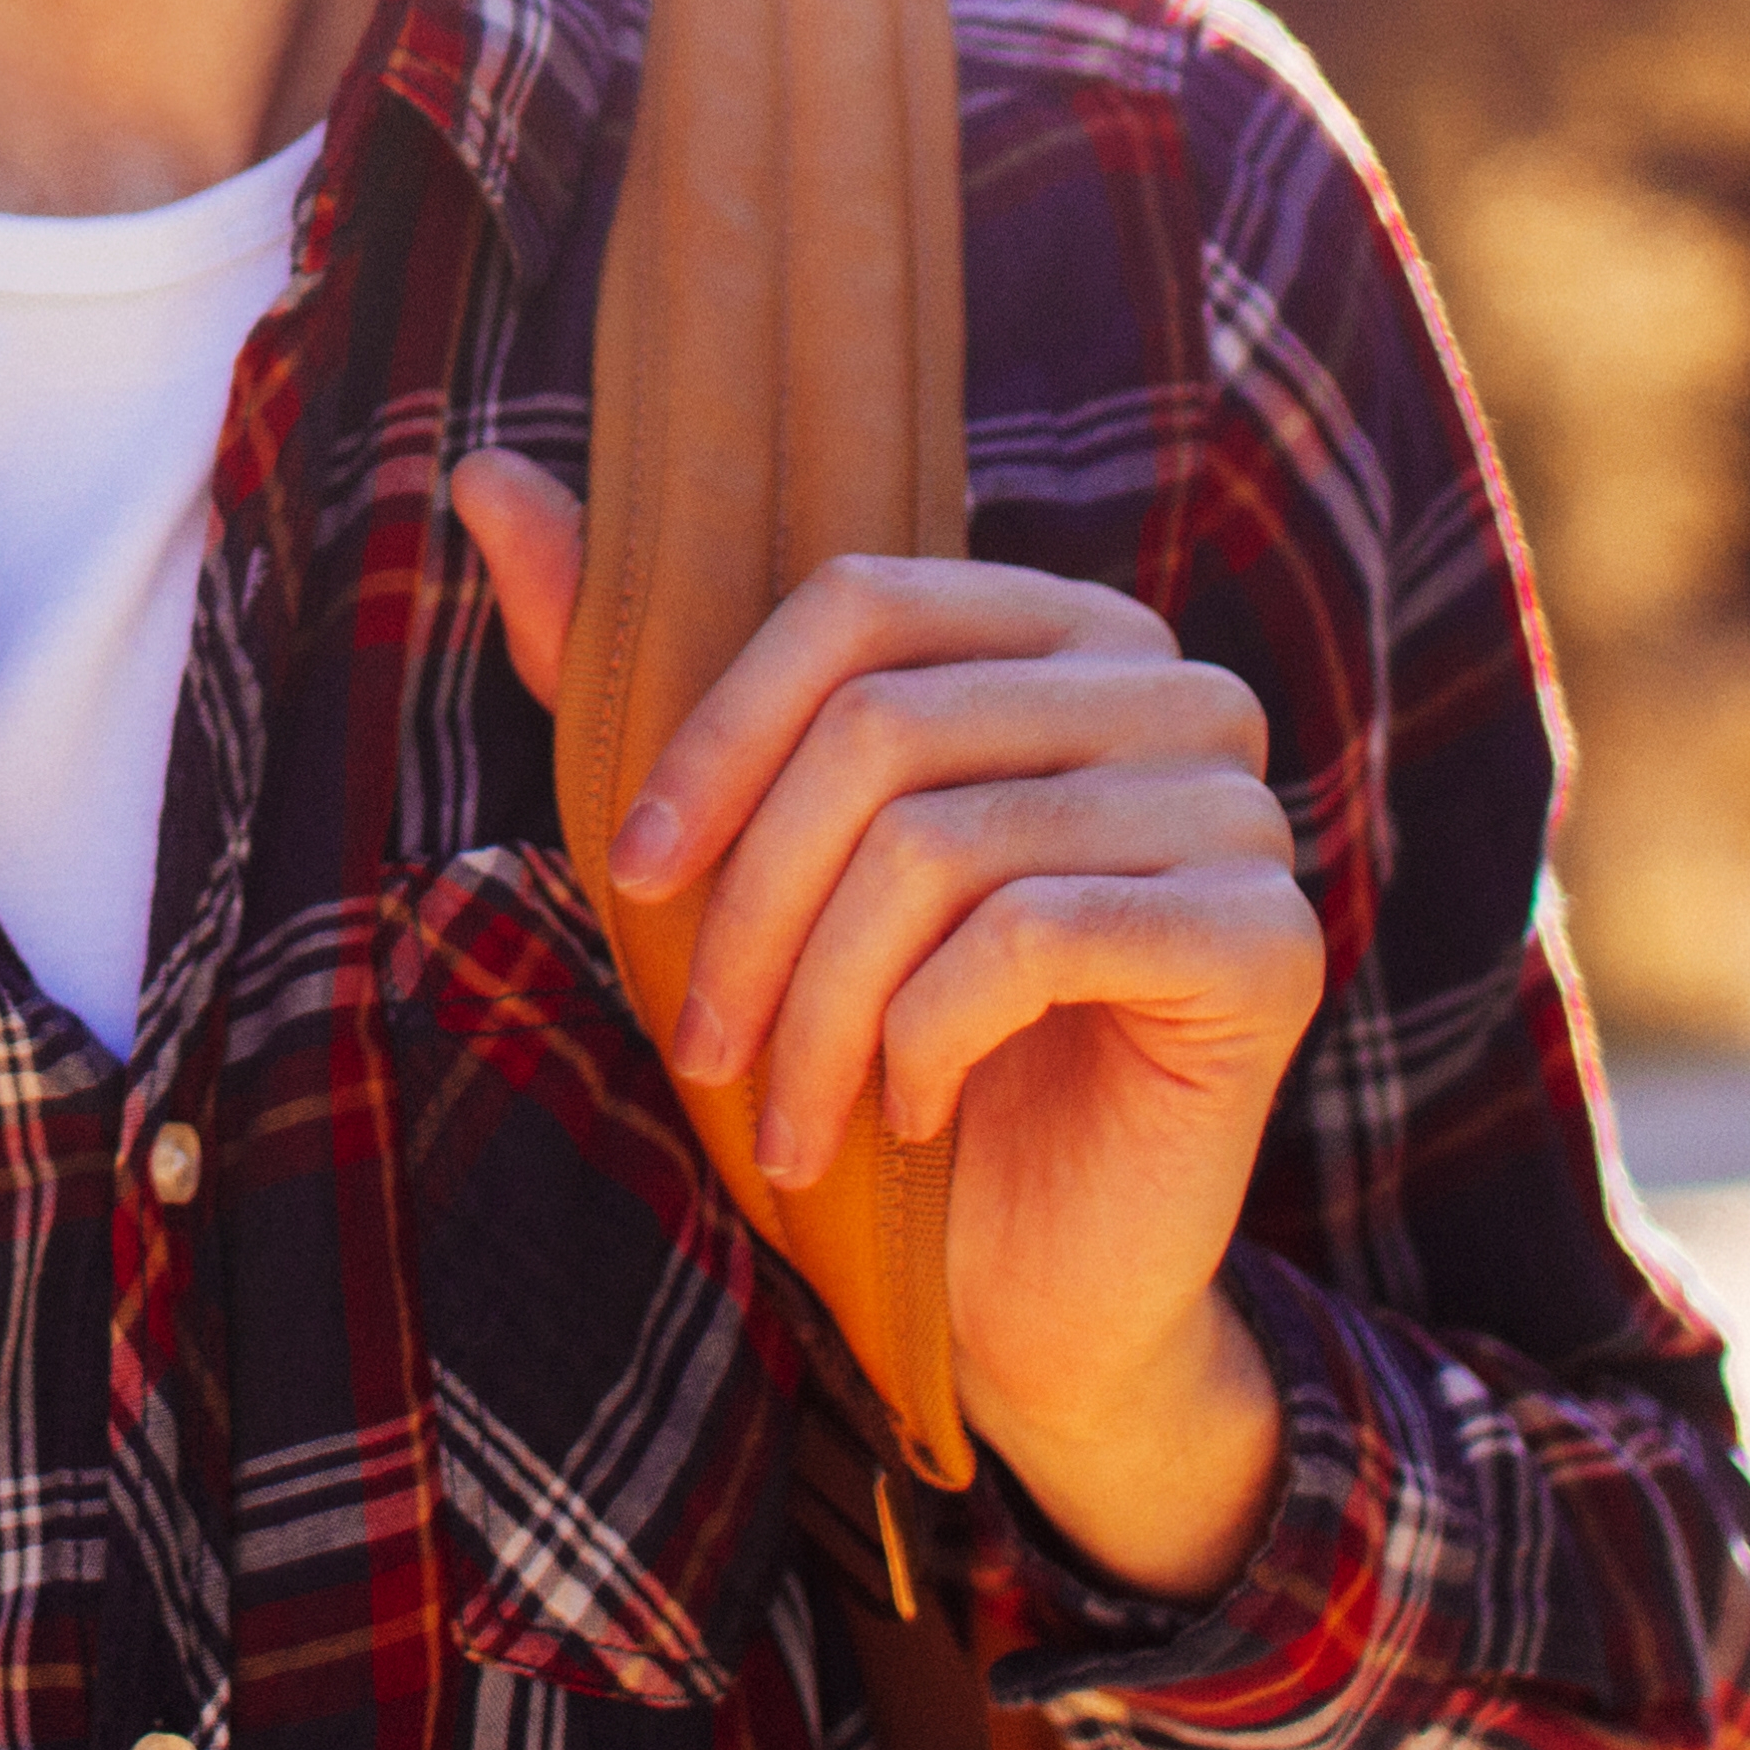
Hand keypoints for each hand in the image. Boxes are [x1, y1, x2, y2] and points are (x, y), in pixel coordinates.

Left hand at [445, 459, 1324, 1600]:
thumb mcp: (733, 851)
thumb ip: (618, 662)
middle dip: (755, 907)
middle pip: (887, 726)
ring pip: (943, 842)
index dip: (721, 732)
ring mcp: (1240, 806)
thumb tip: (481, 475)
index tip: (628, 873)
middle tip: (700, 1046)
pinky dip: (923, 1040)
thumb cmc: (880, 1041)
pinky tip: (905, 1116)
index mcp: (1061, 630)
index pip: (859, 604)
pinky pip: (1032, 935)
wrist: (1028, 1274)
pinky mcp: (1268, 938)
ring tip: (787, 1117)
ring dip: (822, 1008)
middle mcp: (1175, 686)